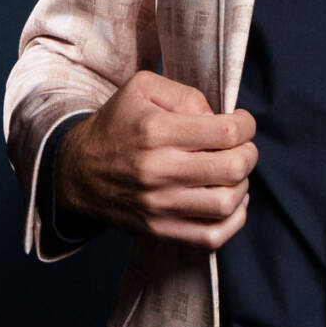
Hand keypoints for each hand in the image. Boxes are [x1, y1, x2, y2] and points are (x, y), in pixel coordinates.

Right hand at [58, 71, 257, 246]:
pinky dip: (233, 221)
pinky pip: (211, 237)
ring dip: (242, 185)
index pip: (227, 131)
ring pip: (227, 202)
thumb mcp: (141, 90)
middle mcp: (159, 170)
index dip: (246, 125)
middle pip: (234, 167)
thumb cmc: (115, 126)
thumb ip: (185, 94)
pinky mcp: (160, 229)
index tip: (241, 123)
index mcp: (156, 131)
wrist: (77, 172)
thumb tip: (217, 118)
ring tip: (230, 174)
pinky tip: (229, 203)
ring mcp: (160, 205)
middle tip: (240, 147)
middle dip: (248, 153)